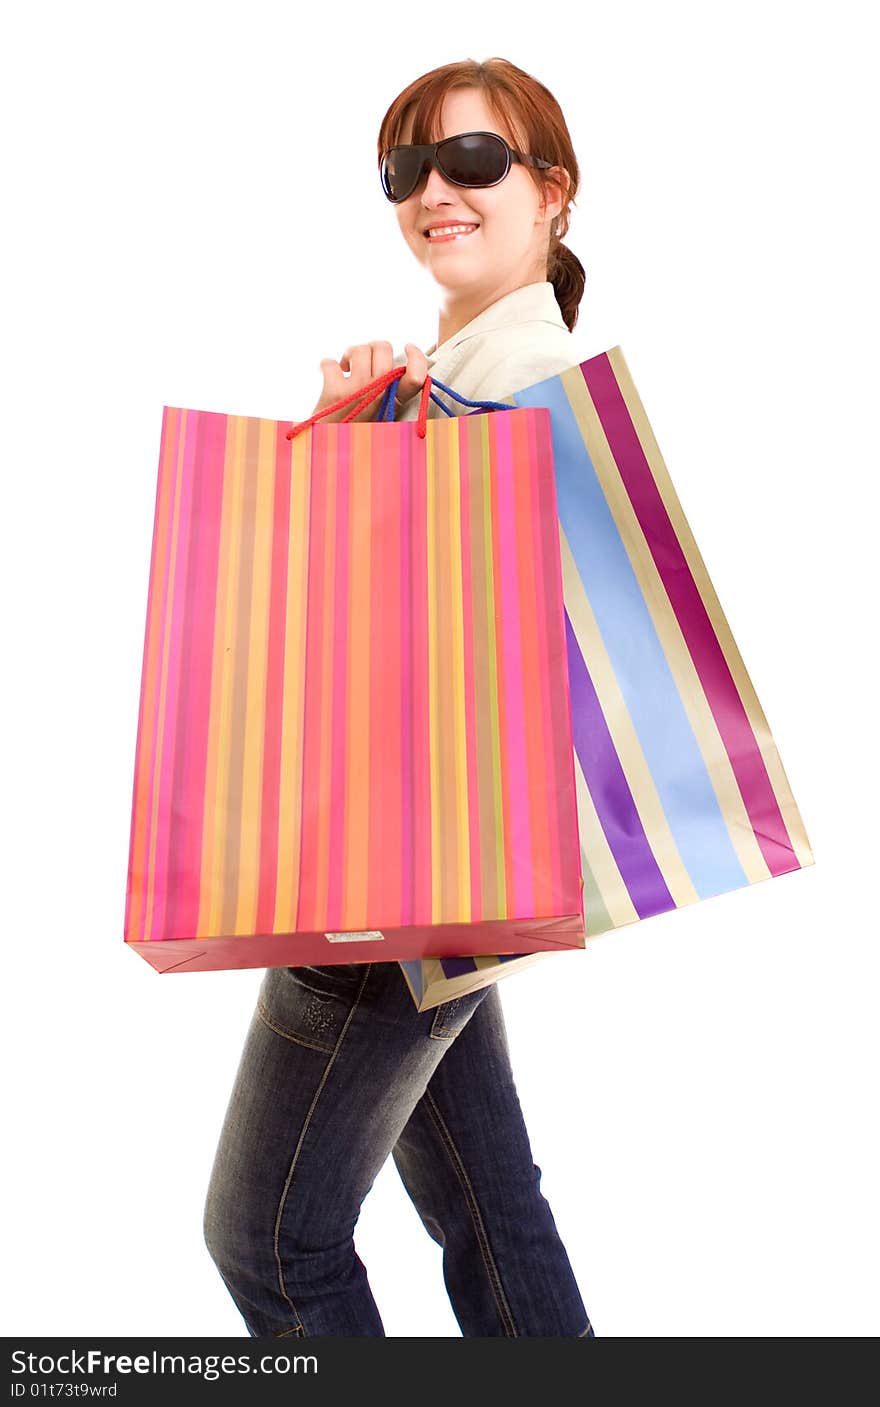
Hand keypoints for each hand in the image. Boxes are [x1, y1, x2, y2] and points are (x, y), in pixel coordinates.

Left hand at [309, 341, 427, 422]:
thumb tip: (395, 361)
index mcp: (395, 402)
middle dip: (372, 348)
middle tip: (363, 361)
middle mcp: (379, 394)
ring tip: (346, 367)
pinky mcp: (333, 392)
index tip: (409, 347)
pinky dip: (326, 365)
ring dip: (350, 354)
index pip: (415, 375)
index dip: (416, 357)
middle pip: (383, 348)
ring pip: (358, 350)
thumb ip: (392, 393)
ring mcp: (356, 392)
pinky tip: (328, 374)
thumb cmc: (358, 433)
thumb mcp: (385, 417)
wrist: (331, 453)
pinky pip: (330, 362)